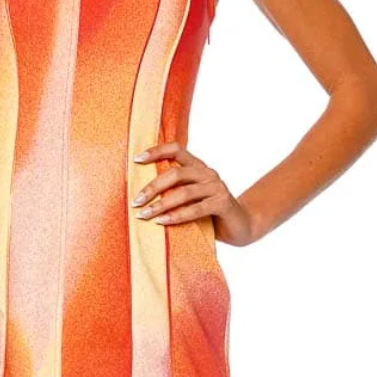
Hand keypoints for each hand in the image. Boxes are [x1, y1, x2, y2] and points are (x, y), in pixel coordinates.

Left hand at [132, 141, 254, 245]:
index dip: (156, 151)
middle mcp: (208, 173)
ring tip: (144, 215)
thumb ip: (174, 192)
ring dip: (160, 205)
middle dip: (152, 187)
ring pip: (183, 192)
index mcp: (198, 167)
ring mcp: (217, 187)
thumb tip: (141, 196)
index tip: (136, 159)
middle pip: (175, 173)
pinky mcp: (222, 203)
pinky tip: (162, 222)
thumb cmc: (210, 214)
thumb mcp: (191, 200)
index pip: (176, 149)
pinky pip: (195, 209)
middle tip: (135, 201)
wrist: (241, 226)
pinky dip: (177, 216)